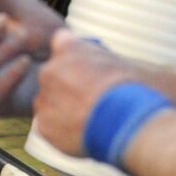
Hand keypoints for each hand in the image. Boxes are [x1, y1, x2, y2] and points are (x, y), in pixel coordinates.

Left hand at [33, 28, 134, 155]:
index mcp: (68, 48)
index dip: (73, 57)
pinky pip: (48, 126)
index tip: (83, 68)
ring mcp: (44, 98)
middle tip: (88, 99)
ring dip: (62, 108)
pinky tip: (82, 132)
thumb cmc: (132, 88)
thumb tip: (92, 59)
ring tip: (89, 118)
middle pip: (52, 76)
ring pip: (48, 102)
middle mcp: (50, 70)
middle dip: (66, 86)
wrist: (128, 121)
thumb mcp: (120, 59)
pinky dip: (61, 130)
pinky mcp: (43, 125)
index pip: (61, 43)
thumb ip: (96, 55)